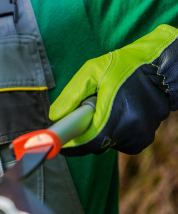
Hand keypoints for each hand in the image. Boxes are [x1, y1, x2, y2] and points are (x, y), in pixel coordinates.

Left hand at [50, 24, 177, 155]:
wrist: (158, 69)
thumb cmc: (123, 67)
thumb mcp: (91, 72)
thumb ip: (72, 95)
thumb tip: (55, 116)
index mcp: (116, 114)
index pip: (89, 142)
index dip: (72, 146)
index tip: (59, 143)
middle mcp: (130, 130)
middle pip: (96, 144)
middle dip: (85, 133)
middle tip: (85, 113)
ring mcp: (140, 136)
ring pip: (108, 144)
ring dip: (100, 132)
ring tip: (107, 108)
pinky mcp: (145, 139)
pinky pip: (120, 143)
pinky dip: (114, 133)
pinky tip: (118, 115)